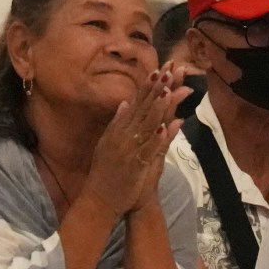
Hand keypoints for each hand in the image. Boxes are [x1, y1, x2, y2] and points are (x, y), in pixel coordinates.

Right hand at [83, 68, 185, 218]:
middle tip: (169, 70)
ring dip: (157, 108)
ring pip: (145, 125)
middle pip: (143, 108)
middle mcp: (122, 135)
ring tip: (168, 91)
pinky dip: (156, 139)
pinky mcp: (135, 165)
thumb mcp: (110, 142)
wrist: (99, 200)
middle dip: (156, 89)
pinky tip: (166, 127)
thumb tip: (126, 103)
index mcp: (119, 130)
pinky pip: (147, 150)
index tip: (159, 69)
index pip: (136, 103)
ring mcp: (128, 149)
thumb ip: (119, 122)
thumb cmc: (107, 173)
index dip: (148, 86)